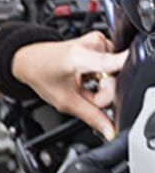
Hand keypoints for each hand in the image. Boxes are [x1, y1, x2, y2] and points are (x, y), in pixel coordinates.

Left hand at [12, 30, 127, 138]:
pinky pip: (111, 66)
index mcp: (81, 57)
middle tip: (84, 94)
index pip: (116, 63)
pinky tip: (86, 76)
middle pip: (116, 77)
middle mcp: (93, 44)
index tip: (142, 74)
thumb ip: (91, 116)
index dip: (126, 74)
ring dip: (101, 85)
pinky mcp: (100, 42)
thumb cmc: (41, 74)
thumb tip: (110, 130)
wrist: (29, 59)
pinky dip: (100, 76)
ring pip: (115, 73)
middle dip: (103, 93)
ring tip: (82, 83)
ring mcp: (98, 41)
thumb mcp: (65, 101)